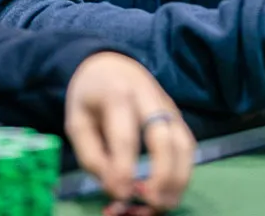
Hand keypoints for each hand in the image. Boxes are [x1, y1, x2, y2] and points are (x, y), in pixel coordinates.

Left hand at [65, 53, 195, 211]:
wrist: (110, 63)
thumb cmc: (90, 96)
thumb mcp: (77, 122)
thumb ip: (91, 156)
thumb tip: (113, 186)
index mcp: (117, 95)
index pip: (125, 137)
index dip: (124, 170)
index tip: (120, 195)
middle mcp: (149, 98)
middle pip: (164, 139)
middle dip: (161, 175)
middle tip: (148, 202)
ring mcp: (168, 106)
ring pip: (184, 144)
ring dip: (178, 179)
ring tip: (163, 204)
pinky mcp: (177, 116)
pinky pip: (188, 146)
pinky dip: (183, 172)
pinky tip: (170, 191)